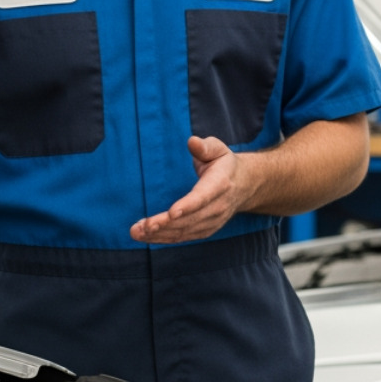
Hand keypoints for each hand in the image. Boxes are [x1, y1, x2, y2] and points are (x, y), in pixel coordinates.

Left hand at [131, 136, 248, 243]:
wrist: (244, 186)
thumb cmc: (224, 163)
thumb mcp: (218, 149)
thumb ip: (205, 147)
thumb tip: (192, 142)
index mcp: (220, 184)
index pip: (203, 197)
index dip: (188, 206)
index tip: (172, 213)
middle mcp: (218, 207)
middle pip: (190, 219)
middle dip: (165, 224)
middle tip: (142, 226)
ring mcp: (213, 221)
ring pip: (185, 231)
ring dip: (160, 234)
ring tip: (137, 232)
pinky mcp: (205, 230)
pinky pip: (184, 237)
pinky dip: (165, 239)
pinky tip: (147, 236)